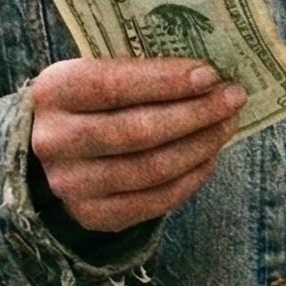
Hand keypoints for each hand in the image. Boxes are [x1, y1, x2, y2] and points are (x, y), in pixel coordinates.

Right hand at [28, 59, 245, 233]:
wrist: (53, 151)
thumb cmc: (88, 101)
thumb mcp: (94, 72)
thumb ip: (136, 70)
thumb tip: (206, 74)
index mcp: (54, 92)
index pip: (113, 86)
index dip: (165, 81)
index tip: (210, 75)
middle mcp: (55, 141)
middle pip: (138, 130)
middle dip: (195, 114)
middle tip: (232, 99)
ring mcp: (71, 184)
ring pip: (151, 168)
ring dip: (200, 145)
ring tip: (227, 124)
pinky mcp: (91, 215)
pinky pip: (154, 200)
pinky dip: (190, 178)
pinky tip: (209, 156)